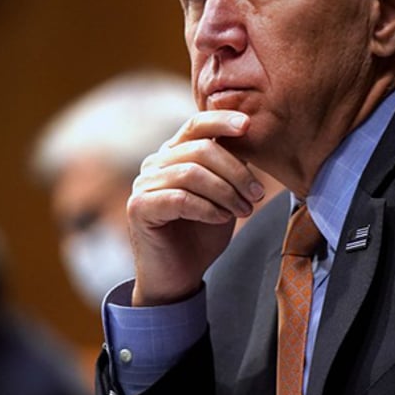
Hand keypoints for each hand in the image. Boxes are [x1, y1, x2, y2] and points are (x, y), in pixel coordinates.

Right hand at [126, 110, 263, 305]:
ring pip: (192, 173)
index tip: (248, 125)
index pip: (197, 124)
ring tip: (243, 210)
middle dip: (236, 172)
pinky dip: (207, 208)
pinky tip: (221, 218)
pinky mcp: (138, 207)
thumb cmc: (202, 231)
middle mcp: (156, 162)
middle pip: (202, 149)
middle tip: (257, 195)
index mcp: (175, 152)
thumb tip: (250, 135)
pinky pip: (179, 198)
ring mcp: (143, 183)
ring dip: (226, 192)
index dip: (222, 120)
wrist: (179, 274)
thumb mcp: (224, 191)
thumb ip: (231, 163)